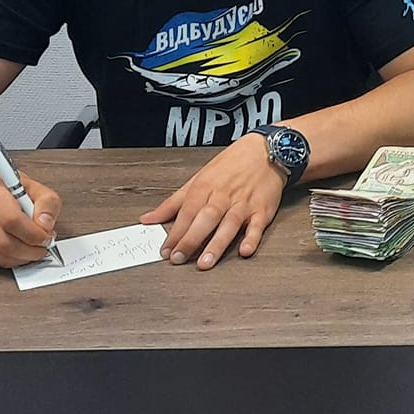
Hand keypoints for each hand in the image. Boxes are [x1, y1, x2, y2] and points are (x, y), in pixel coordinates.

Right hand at [0, 174, 60, 269]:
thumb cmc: (8, 187)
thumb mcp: (34, 186)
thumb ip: (47, 203)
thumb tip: (45, 225)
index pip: (12, 220)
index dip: (33, 234)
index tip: (47, 236)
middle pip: (3, 243)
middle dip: (30, 251)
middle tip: (44, 246)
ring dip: (22, 258)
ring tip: (35, 249)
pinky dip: (12, 259)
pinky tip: (22, 251)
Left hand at [141, 133, 284, 268]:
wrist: (265, 151)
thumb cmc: (231, 165)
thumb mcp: (198, 179)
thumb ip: (173, 202)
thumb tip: (148, 219)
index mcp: (205, 187)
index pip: (186, 212)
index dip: (175, 232)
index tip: (165, 251)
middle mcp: (223, 196)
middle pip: (205, 219)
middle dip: (190, 240)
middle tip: (178, 258)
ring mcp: (243, 203)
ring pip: (228, 225)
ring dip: (217, 244)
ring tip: (205, 262)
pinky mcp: (262, 210)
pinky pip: (257, 226)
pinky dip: (252, 238)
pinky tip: (245, 251)